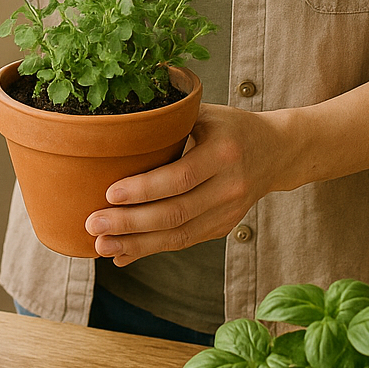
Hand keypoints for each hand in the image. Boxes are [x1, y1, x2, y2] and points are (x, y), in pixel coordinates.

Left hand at [84, 104, 300, 265]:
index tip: (109, 193)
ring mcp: (229, 212)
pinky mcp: (223, 227)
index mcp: (224, 152)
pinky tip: (123, 254)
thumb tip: (114, 125)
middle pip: (176, 212)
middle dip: (130, 223)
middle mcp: (230, 186)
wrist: (276, 152)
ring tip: (101, 246)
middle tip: (92, 224)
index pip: (181, 176)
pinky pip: (184, 242)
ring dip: (137, 244)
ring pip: (179, 236)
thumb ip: (168, 121)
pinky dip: (151, 250)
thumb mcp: (205, 113)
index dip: (144, 189)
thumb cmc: (229, 126)